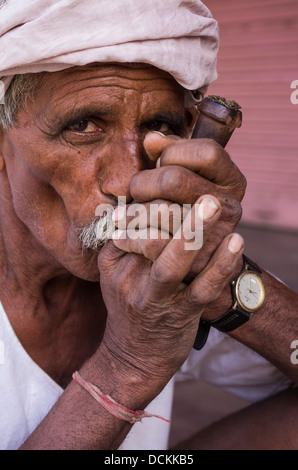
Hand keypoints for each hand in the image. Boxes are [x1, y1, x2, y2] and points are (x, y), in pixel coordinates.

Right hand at [98, 194, 243, 388]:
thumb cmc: (129, 305)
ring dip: (193, 233)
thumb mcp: (114, 273)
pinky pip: (203, 289)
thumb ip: (126, 240)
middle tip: (198, 187)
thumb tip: (146, 200)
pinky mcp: (181, 315)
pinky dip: (221, 266)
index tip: (177, 178)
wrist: (132, 357)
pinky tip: (236, 243)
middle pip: (148, 239)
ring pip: (171, 264)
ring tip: (213, 204)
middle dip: (170, 210)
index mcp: (113, 260)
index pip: (130, 222)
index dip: (153, 200)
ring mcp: (155, 298)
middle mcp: (130, 278)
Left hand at [120, 131, 245, 278]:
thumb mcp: (186, 182)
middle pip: (174, 179)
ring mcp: (214, 237)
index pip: (207, 152)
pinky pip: (153, 243)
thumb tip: (150, 139)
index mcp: (233, 182)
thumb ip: (172, 155)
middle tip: (133, 191)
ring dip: (133, 212)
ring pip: (162, 210)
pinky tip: (120, 237)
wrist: (190, 273)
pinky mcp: (193, 264)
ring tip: (120, 216)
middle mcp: (230, 208)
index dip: (175, 151)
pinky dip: (130, 238)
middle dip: (143, 182)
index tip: (161, 162)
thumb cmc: (184, 214)